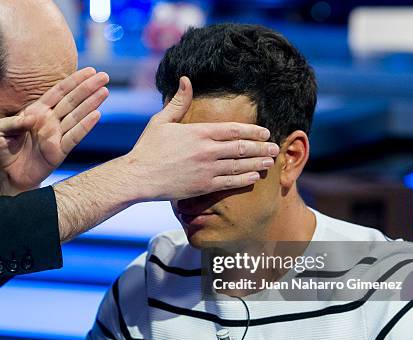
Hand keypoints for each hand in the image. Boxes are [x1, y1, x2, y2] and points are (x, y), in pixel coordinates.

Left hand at [0, 67, 109, 195]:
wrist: (10, 176)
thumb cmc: (4, 151)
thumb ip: (11, 122)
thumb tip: (32, 118)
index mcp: (36, 111)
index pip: (58, 92)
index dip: (73, 81)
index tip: (89, 70)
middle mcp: (50, 121)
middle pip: (72, 100)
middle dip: (88, 87)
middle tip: (105, 76)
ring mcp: (57, 135)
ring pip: (77, 116)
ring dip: (91, 103)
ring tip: (105, 91)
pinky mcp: (60, 151)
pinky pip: (75, 136)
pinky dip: (86, 126)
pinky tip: (97, 114)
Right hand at [121, 76, 279, 200]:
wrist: (138, 177)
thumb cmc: (147, 148)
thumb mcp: (161, 120)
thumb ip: (178, 101)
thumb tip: (186, 79)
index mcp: (199, 132)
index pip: (235, 129)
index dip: (253, 131)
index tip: (265, 132)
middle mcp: (207, 150)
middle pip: (242, 147)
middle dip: (261, 147)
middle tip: (275, 148)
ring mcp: (207, 169)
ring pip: (240, 165)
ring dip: (257, 163)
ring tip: (269, 162)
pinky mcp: (203, 186)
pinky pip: (230, 182)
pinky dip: (245, 179)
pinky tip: (254, 177)